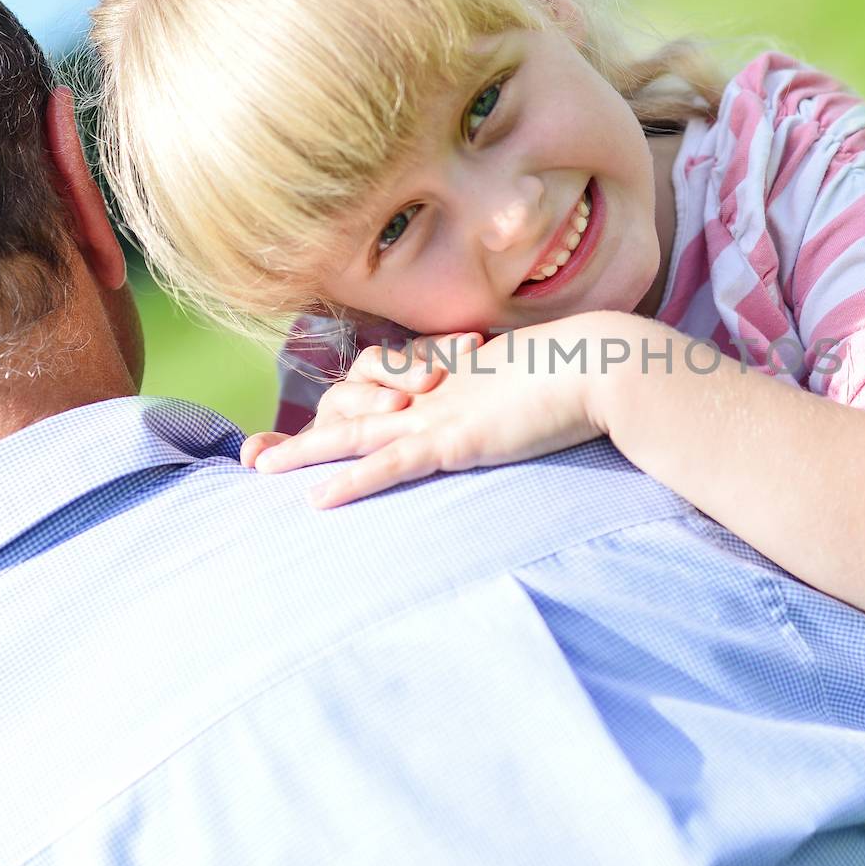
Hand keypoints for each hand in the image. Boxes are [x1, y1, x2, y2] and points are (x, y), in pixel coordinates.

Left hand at [249, 318, 611, 506]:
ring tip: (260, 468)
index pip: (384, 388)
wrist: (604, 365)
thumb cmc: (584, 374)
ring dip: (305, 453)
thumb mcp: (539, 384)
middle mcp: (436, 394)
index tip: (317, 428)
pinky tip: (316, 500)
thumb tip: (531, 399)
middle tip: (259, 457)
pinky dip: (352, 483)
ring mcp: (442, 416)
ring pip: (356, 436)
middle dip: (307, 433)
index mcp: (453, 379)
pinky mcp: (456, 441)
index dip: (348, 406)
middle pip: (355, 409)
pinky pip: (392, 466)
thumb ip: (520, 393)